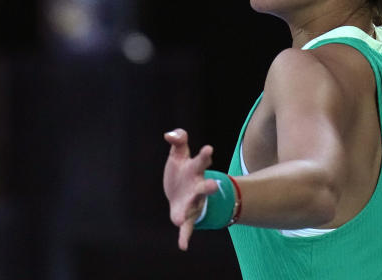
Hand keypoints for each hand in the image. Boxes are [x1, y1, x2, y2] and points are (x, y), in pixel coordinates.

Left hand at [163, 129, 221, 250]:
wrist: (179, 192)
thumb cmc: (181, 170)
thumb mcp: (178, 153)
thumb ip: (178, 139)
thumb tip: (169, 135)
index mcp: (195, 169)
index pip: (201, 160)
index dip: (205, 155)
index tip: (208, 149)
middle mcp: (197, 186)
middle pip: (205, 185)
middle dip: (209, 186)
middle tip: (213, 185)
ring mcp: (193, 201)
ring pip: (196, 205)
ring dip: (195, 209)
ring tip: (184, 219)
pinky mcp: (185, 215)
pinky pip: (187, 226)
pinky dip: (185, 235)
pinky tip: (183, 246)